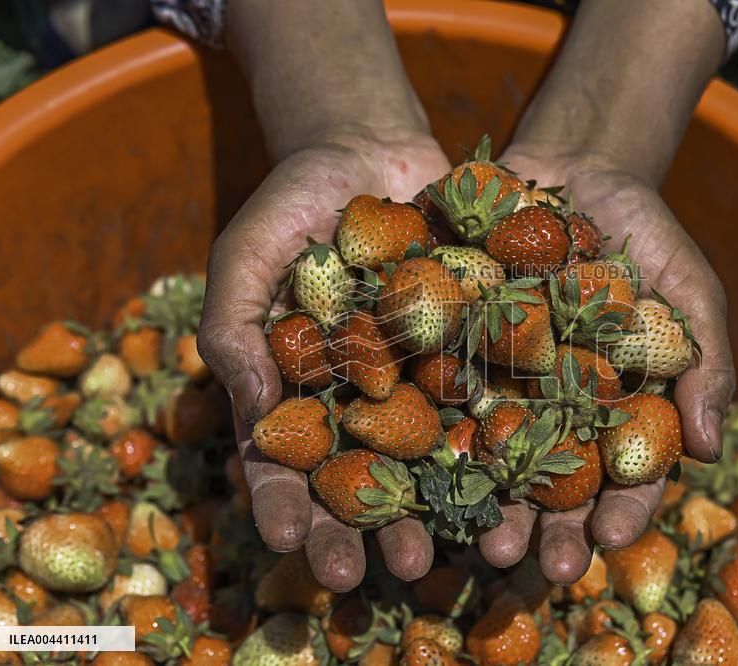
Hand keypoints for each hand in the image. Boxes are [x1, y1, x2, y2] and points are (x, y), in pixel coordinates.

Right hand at [198, 130, 450, 590]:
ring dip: (428, 510)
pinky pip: (486, 400)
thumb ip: (234, 328)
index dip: (282, 503)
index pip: (282, 459)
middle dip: (359, 529)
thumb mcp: (247, 255)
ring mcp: (419, 379)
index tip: (288, 544)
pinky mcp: (472, 351)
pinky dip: (494, 445)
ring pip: (424, 457)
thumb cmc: (293, 206)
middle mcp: (360, 398)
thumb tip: (251, 408)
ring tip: (433, 558)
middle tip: (366, 576)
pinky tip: (504, 490)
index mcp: (298, 389)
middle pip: (357, 476)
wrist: (371, 152)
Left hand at [473, 146, 735, 582]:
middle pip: (554, 481)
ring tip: (482, 541)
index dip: (623, 509)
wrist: (574, 167)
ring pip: (495, 454)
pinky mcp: (454, 346)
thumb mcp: (689, 289)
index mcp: (617, 405)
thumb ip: (705, 364)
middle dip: (547, 528)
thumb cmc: (646, 233)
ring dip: (489, 502)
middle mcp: (557, 406)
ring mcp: (503, 380)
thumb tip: (714, 451)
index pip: (626, 472)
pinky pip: (441, 394)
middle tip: (538, 565)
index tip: (611, 540)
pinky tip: (424, 471)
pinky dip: (433, 432)